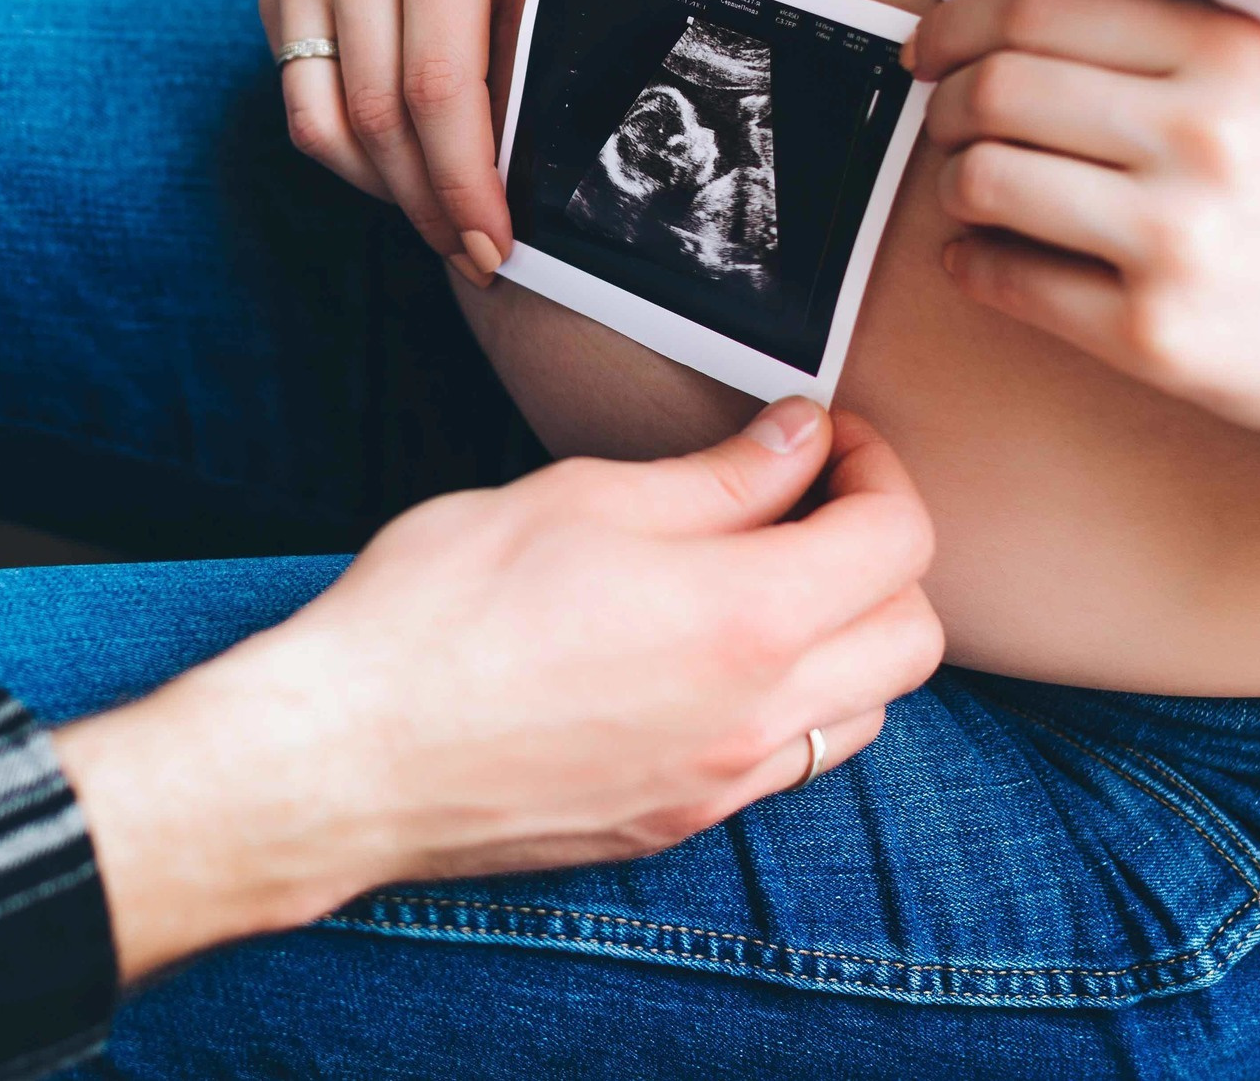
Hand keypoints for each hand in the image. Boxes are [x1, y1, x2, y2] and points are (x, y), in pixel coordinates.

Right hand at [54, 401, 941, 981]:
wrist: (346, 757)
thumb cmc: (436, 614)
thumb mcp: (576, 499)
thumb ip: (714, 476)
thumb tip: (798, 439)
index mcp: (744, 619)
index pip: (896, 541)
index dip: (875, 468)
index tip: (822, 436)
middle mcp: (757, 717)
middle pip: (913, 634)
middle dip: (882, 550)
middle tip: (808, 496)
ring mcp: (722, 784)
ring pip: (868, 708)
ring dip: (848, 633)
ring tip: (765, 574)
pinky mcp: (678, 823)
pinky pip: (792, 762)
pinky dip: (794, 699)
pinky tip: (714, 655)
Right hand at [259, 0, 568, 285]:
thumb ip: (529, 79)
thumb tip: (513, 203)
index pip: (438, 87)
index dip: (464, 183)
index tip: (493, 247)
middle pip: (377, 114)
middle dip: (428, 203)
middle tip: (473, 255)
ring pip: (325, 122)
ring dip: (384, 191)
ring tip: (438, 218)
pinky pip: (304, 104)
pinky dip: (352, 156)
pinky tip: (402, 167)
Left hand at [911, 0, 1259, 439]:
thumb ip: (1149, 46)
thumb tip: (991, 41)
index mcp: (1223, 53)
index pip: (1036, 15)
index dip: (954, 27)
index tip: (925, 49)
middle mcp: (1196, 137)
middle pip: (994, 93)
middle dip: (948, 108)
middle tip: (950, 124)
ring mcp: (1173, 239)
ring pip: (984, 182)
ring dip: (954, 184)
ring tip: (974, 192)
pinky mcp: (1151, 332)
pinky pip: (1006, 280)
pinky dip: (970, 264)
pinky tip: (982, 256)